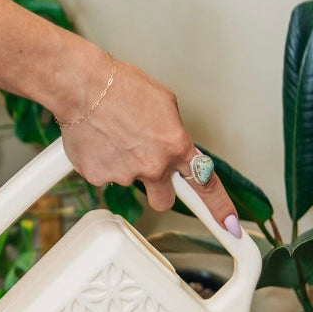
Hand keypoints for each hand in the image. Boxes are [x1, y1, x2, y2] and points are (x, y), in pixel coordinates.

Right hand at [58, 53, 240, 230]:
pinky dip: (101, 161)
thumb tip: (172, 144)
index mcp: (175, 146)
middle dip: (158, 189)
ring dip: (124, 164)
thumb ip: (173, 133)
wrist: (83, 87)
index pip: (205, 185)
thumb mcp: (164, 103)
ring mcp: (124, 175)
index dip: (220, 208)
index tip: (229, 225)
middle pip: (163, 200)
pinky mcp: (98, 177)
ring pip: (128, 181)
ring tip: (113, 135)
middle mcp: (152, 166)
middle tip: (146, 167)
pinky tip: (98, 140)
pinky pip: (104, 175)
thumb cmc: (121, 87)